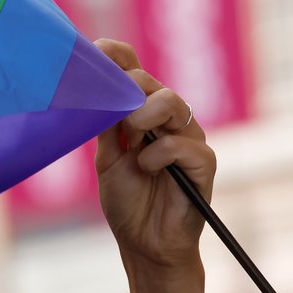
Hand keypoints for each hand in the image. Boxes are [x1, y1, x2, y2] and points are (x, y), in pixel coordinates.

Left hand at [94, 39, 215, 269]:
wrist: (143, 242)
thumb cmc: (126, 198)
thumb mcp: (106, 156)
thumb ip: (104, 124)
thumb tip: (89, 88)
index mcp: (140, 113)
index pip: (134, 71)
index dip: (118, 56)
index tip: (97, 49)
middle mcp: (166, 121)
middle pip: (152, 83)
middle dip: (129, 90)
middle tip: (116, 114)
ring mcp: (187, 140)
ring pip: (175, 103)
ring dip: (147, 113)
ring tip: (131, 135)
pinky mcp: (203, 165)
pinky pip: (186, 145)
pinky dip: (160, 153)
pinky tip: (146, 168)